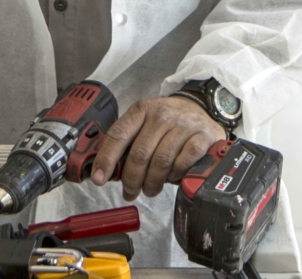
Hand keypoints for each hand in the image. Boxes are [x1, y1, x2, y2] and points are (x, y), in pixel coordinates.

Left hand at [90, 96, 224, 200]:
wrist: (200, 108)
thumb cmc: (167, 122)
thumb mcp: (145, 123)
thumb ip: (128, 142)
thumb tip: (108, 171)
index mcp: (141, 111)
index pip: (118, 134)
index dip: (106, 158)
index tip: (99, 178)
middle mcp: (161, 115)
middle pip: (140, 154)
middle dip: (132, 179)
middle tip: (130, 192)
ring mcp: (183, 124)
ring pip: (161, 161)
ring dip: (152, 182)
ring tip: (150, 189)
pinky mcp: (202, 136)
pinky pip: (184, 162)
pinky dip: (175, 175)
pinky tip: (171, 177)